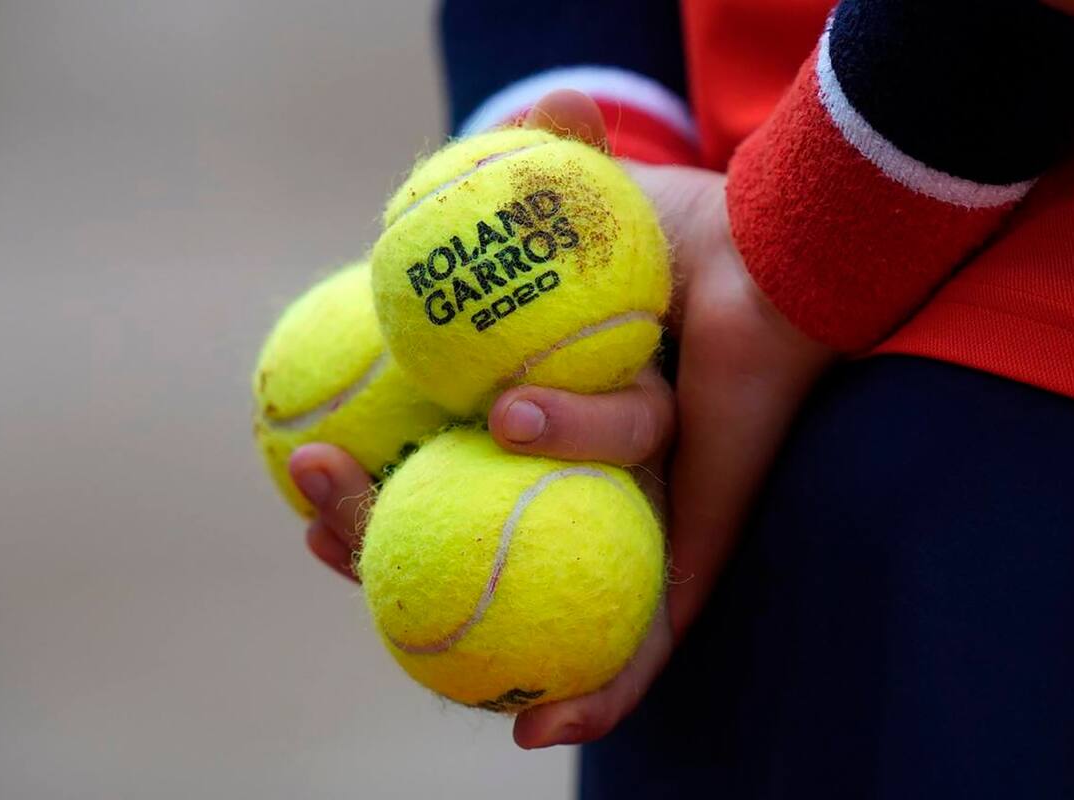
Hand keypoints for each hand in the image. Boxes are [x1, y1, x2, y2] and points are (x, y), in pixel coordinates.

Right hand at [289, 90, 834, 747]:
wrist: (771, 258)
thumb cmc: (676, 226)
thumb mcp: (574, 199)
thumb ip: (520, 171)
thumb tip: (470, 145)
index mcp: (533, 427)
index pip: (432, 481)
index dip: (364, 492)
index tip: (302, 469)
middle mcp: (575, 484)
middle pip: (467, 547)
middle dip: (380, 551)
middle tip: (316, 525)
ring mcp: (631, 525)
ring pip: (543, 606)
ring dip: (454, 620)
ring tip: (369, 563)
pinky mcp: (694, 554)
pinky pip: (651, 643)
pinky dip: (603, 695)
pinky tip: (538, 729)